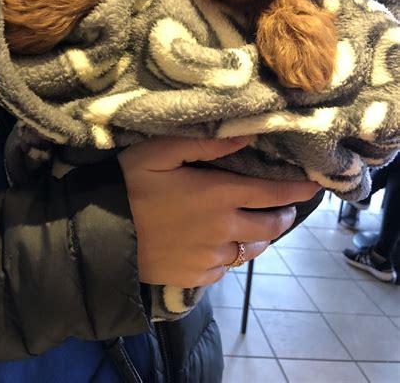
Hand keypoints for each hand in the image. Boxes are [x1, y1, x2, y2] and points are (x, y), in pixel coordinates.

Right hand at [119, 136, 319, 287]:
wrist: (99, 238)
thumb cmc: (128, 186)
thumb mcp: (160, 152)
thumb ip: (206, 143)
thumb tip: (248, 135)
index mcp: (218, 196)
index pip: (273, 194)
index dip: (297, 190)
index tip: (314, 186)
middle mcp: (223, 231)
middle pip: (269, 228)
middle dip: (282, 216)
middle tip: (283, 207)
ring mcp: (210, 259)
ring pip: (250, 251)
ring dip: (258, 237)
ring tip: (255, 227)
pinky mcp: (195, 279)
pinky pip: (225, 269)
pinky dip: (230, 256)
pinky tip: (219, 246)